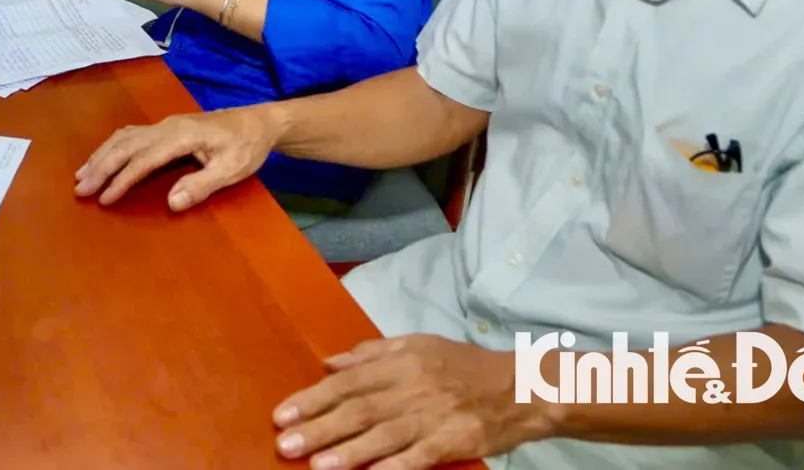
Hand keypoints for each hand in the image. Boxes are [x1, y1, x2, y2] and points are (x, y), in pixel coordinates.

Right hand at [75, 104, 281, 209]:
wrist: (258, 122)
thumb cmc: (247, 147)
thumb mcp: (233, 170)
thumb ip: (202, 185)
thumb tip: (171, 203)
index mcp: (182, 136)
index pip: (144, 159)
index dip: (122, 179)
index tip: (104, 198)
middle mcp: (167, 126)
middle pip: (126, 145)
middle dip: (101, 167)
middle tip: (80, 189)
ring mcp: (164, 125)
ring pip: (124, 137)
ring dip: (101, 156)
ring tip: (81, 176)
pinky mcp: (165, 127)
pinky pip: (130, 135)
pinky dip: (111, 147)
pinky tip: (101, 157)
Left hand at [271, 336, 548, 467]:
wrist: (520, 388)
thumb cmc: (464, 366)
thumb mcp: (417, 345)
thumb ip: (372, 353)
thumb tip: (330, 362)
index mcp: (400, 362)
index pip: (347, 381)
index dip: (313, 398)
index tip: (283, 414)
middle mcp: (412, 387)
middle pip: (359, 409)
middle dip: (319, 427)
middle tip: (286, 443)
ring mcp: (433, 416)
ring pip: (383, 435)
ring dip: (347, 452)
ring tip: (316, 465)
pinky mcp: (453, 441)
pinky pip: (419, 457)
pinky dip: (395, 467)